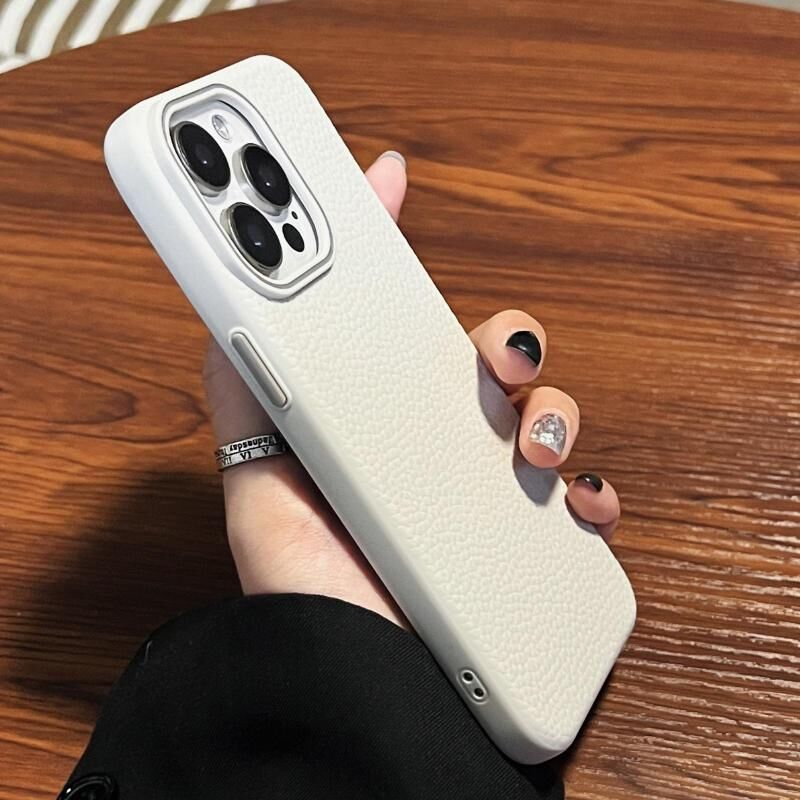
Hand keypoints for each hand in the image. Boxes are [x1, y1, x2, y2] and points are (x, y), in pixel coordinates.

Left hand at [203, 151, 620, 628]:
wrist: (355, 682)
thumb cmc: (305, 583)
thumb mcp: (259, 474)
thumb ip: (244, 393)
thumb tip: (223, 307)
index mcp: (380, 414)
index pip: (393, 318)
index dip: (390, 243)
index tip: (387, 176)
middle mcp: (438, 442)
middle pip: (490, 356)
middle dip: (506, 334)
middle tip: (494, 352)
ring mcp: (489, 490)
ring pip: (549, 412)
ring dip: (557, 409)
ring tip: (531, 448)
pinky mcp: (531, 542)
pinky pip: (585, 497)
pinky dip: (594, 490)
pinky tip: (576, 498)